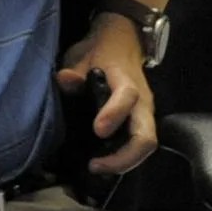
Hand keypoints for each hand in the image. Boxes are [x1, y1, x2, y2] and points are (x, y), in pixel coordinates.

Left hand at [57, 18, 157, 174]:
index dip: (115, 114)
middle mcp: (142, 101)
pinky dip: (123, 159)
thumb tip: (65, 80)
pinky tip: (102, 162)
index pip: (128, 96)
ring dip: (124, 162)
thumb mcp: (82, 54)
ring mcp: (144, 114)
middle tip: (95, 166)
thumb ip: (73, 70)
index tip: (98, 130)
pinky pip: (137, 145)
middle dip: (125, 157)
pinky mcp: (140, 123)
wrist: (122, 42)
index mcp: (126, 80)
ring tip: (95, 167)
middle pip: (146, 137)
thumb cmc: (99, 51)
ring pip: (145, 145)